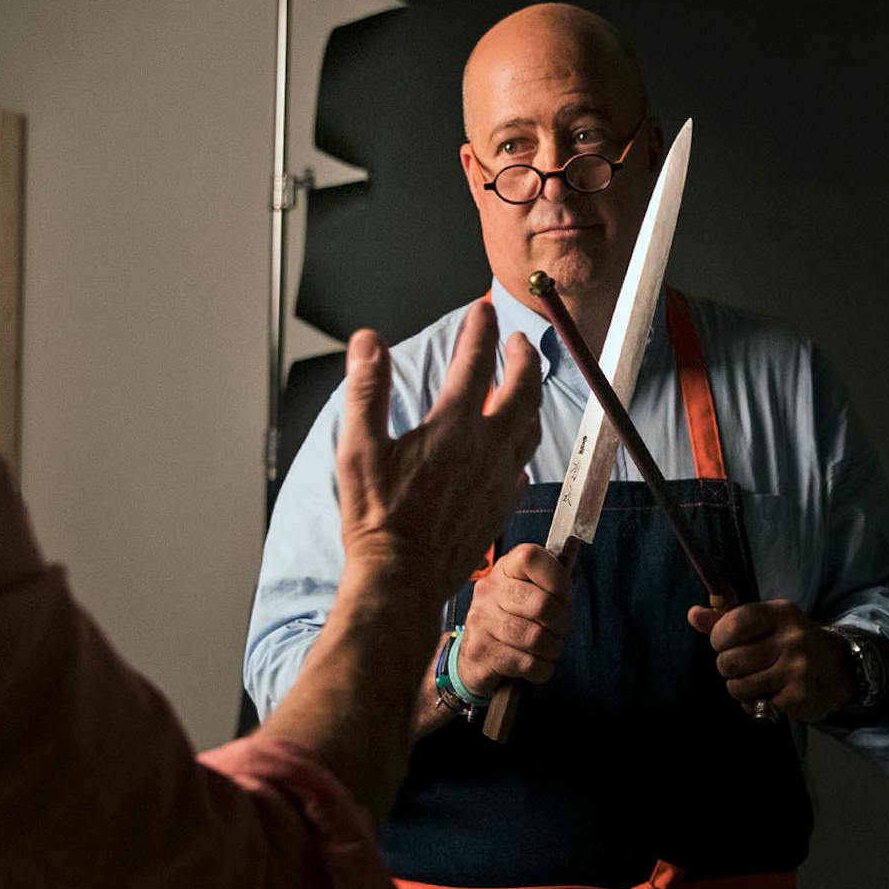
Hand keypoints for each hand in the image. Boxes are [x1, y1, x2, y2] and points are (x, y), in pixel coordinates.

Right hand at [336, 301, 540, 605]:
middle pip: (521, 390)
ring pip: (530, 427)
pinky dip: (522, 445)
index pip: (475, 362)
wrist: (402, 576)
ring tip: (523, 385)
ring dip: (531, 398)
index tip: (481, 311)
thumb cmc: (376, 518)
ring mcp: (499, 479)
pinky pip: (523, 466)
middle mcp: (486, 449)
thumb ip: (366, 389)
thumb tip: (367, 341)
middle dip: (522, 358)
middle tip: (517, 342)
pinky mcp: (501, 505)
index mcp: (453, 427)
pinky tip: (514, 447)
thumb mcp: (358, 448)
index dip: (479, 330)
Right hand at [454, 543, 571, 695]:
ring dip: (552, 648)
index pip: (531, 558)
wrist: (474, 658)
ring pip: (535, 638)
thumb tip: (570, 575)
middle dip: (562, 622)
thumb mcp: (529, 594)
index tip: (563, 598)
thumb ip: (550, 584)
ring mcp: (481, 622)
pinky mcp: (481, 653)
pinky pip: (527, 664)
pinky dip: (541, 669)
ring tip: (549, 649)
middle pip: (540, 604)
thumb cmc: (513, 621)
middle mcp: (489, 591)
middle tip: (560, 630)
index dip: (557, 579)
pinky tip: (537, 665)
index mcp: (505, 569)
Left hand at [686, 600, 852, 721]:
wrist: (835, 666)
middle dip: (728, 666)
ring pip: (737, 686)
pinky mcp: (800, 696)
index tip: (726, 642)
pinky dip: (756, 702)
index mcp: (779, 613)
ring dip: (740, 687)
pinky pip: (755, 705)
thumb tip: (693, 614)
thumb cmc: (786, 640)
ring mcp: (798, 668)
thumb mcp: (762, 621)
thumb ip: (725, 618)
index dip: (719, 638)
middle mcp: (792, 638)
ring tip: (756, 678)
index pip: (733, 624)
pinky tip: (772, 692)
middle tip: (744, 664)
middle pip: (728, 661)